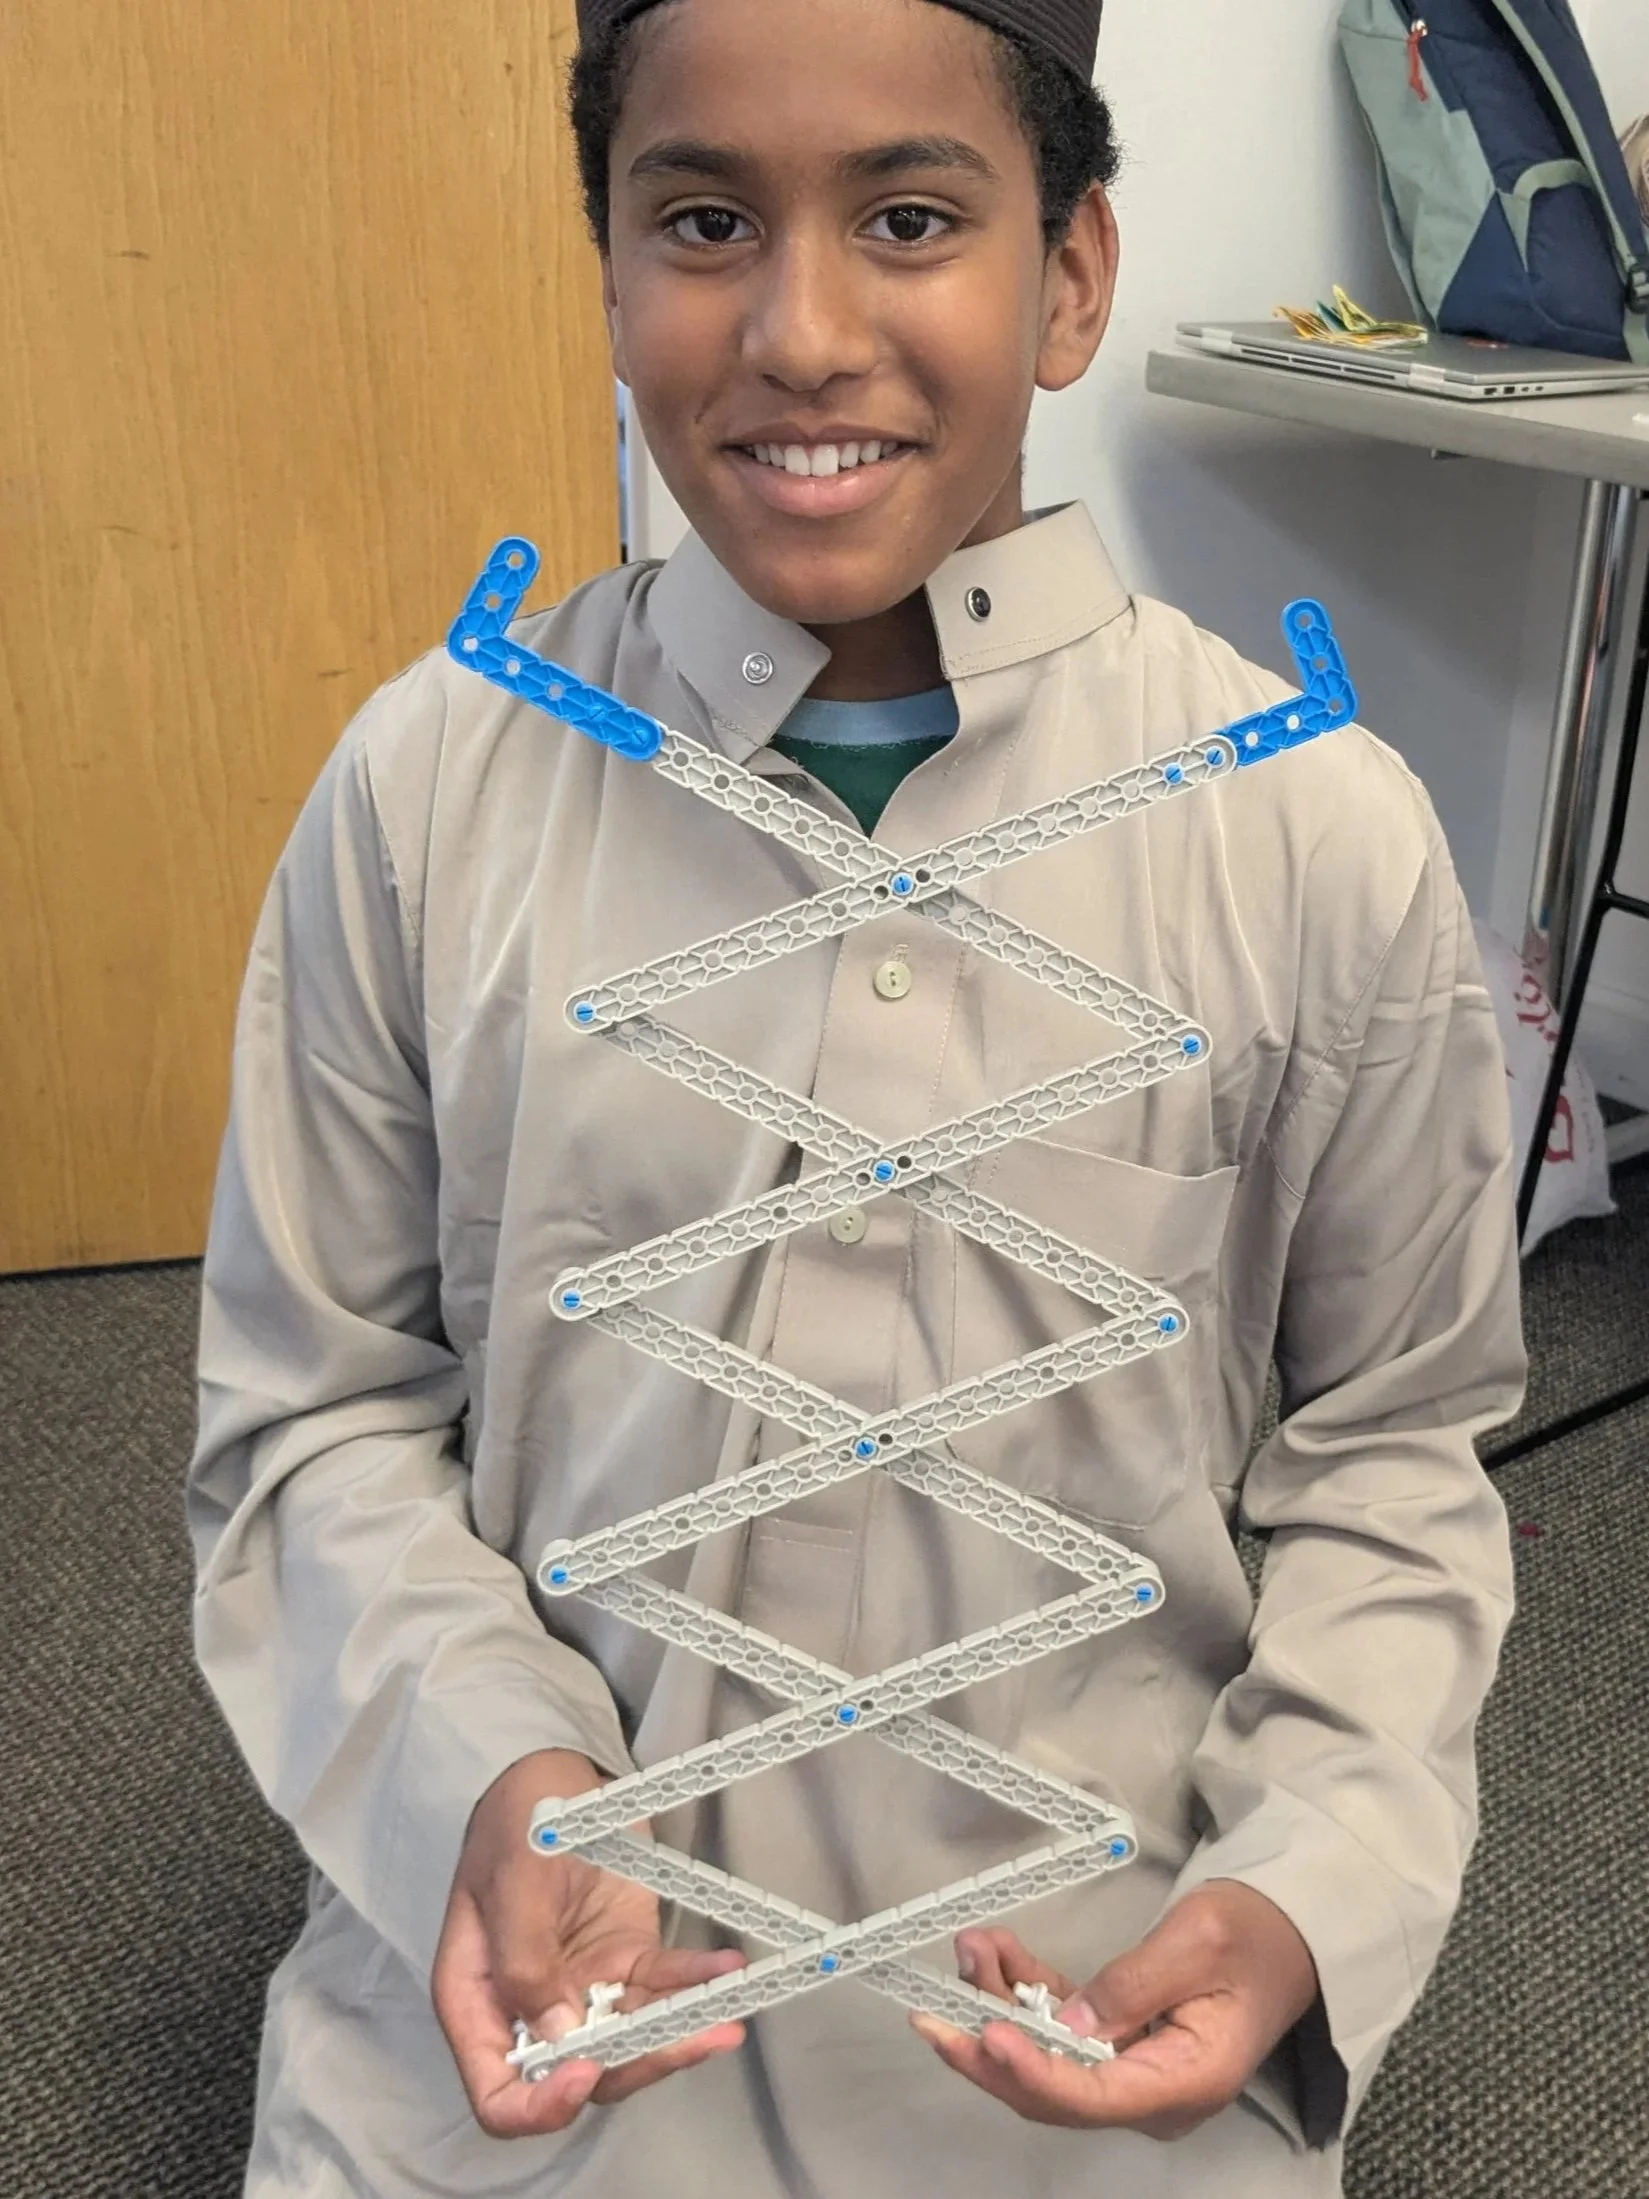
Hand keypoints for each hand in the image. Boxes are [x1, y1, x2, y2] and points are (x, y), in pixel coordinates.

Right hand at [432, 1749, 745, 2138]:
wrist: (552, 1774)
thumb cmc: (515, 1821)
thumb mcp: (512, 1877)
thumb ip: (523, 1957)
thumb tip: (556, 2036)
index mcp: (478, 2001)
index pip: (499, 2093)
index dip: (540, 2103)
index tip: (584, 2071)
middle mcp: (531, 2009)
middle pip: (576, 2074)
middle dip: (635, 2065)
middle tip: (688, 2041)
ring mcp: (582, 1987)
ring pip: (629, 2041)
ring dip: (678, 2036)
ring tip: (725, 2025)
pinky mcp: (625, 1958)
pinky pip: (661, 1986)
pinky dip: (695, 1984)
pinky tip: (727, 1969)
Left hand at [912, 1881, 1318, 2138]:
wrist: (1286, 1934)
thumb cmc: (1252, 1936)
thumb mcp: (1197, 1943)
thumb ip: (1133, 1985)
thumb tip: (1070, 2024)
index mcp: (1185, 2082)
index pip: (1094, 2096)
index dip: (1033, 2071)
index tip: (985, 2036)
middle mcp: (1152, 2096)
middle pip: (1056, 2093)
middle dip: (990, 2049)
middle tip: (934, 2011)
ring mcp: (1132, 2076)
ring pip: (1048, 2062)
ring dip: (1000, 2009)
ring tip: (972, 1949)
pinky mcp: (1119, 2048)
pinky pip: (1061, 2036)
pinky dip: (1025, 1996)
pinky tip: (998, 1955)